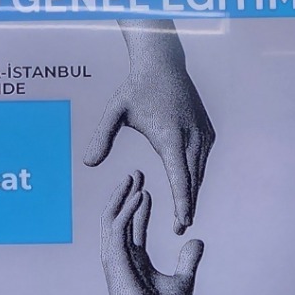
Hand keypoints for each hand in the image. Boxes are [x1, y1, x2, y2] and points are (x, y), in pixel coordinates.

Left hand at [84, 18, 214, 232]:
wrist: (163, 65)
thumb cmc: (135, 89)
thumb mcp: (114, 110)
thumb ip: (102, 136)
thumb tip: (88, 163)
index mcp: (170, 135)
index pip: (179, 176)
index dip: (182, 200)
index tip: (183, 221)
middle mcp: (191, 136)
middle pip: (192, 179)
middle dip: (187, 205)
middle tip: (180, 229)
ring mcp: (202, 134)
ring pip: (199, 171)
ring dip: (193, 193)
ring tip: (184, 216)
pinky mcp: (206, 132)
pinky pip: (202, 161)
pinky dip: (196, 177)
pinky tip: (189, 191)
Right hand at [101, 172, 204, 294]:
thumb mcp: (183, 282)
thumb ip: (188, 261)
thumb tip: (197, 241)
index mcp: (132, 262)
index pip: (132, 228)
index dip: (138, 207)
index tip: (146, 189)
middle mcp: (119, 259)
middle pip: (118, 218)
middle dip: (126, 194)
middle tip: (136, 172)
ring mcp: (114, 260)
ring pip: (112, 218)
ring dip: (123, 195)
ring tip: (135, 175)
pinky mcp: (115, 262)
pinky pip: (118, 228)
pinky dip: (127, 209)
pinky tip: (139, 194)